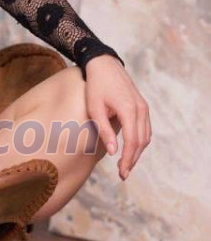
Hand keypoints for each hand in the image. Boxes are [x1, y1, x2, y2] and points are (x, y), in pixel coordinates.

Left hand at [85, 55, 150, 179]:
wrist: (104, 65)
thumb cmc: (96, 86)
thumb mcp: (95, 109)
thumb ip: (104, 130)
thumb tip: (114, 152)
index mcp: (129, 110)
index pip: (132, 141)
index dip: (128, 159)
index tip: (121, 172)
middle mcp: (140, 109)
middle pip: (141, 141)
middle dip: (133, 159)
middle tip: (123, 174)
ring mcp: (143, 107)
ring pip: (146, 136)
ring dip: (137, 152)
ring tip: (126, 165)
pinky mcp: (142, 106)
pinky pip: (145, 128)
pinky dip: (140, 141)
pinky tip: (131, 149)